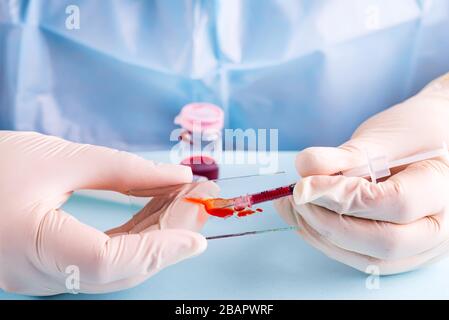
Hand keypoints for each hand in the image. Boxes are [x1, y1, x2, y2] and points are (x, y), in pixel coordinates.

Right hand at [0, 131, 216, 294]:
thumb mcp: (59, 158)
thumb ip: (122, 170)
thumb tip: (176, 177)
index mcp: (32, 248)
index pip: (109, 261)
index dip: (158, 250)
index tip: (197, 235)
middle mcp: (40, 275)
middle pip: (121, 267)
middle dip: (168, 236)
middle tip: (201, 202)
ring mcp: (45, 276)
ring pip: (116, 265)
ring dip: (155, 234)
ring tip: (185, 200)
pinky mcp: (52, 267)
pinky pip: (102, 258)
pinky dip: (133, 236)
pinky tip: (156, 210)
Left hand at [275, 73, 448, 274]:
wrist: (434, 141)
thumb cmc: (416, 132)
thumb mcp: (385, 135)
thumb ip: (347, 154)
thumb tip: (305, 167)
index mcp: (445, 188)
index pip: (396, 204)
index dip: (343, 196)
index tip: (304, 185)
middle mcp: (441, 227)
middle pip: (385, 242)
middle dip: (330, 223)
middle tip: (297, 198)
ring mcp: (423, 245)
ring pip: (370, 258)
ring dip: (323, 236)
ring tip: (294, 207)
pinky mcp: (401, 252)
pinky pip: (363, 257)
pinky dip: (329, 241)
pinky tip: (305, 219)